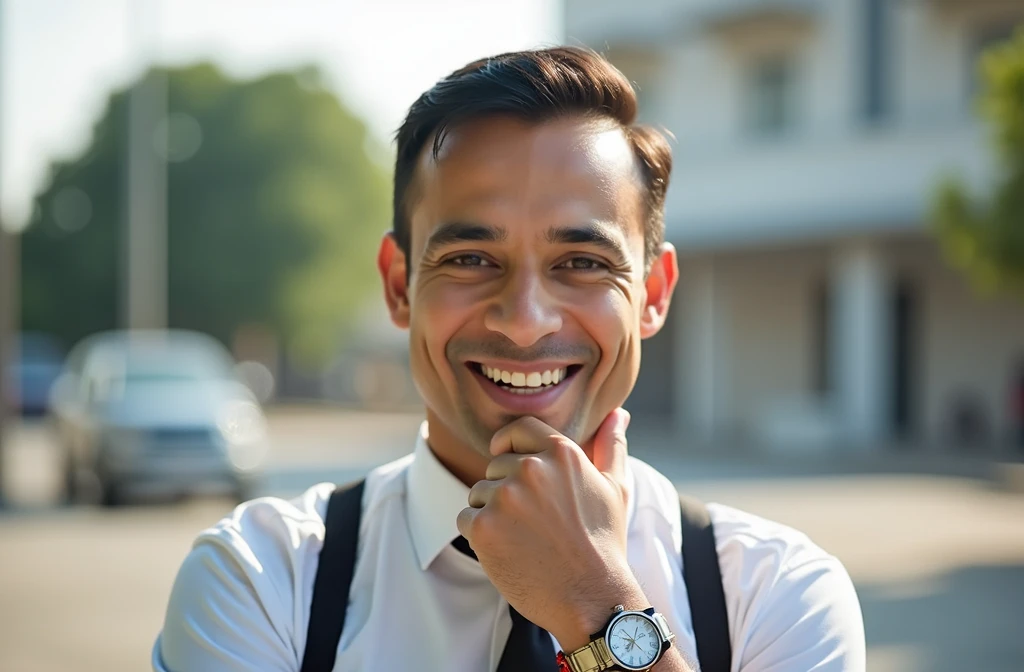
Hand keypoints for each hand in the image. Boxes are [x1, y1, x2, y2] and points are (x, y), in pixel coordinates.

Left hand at [456, 409, 645, 649]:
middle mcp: (531, 468)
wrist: (592, 598)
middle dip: (507, 490)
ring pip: (479, 493)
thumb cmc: (604, 544)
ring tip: (526, 539)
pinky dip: (480, 536)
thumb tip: (618, 413)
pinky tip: (510, 552)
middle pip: (496, 466)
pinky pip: (466, 518)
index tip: (509, 460)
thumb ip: (611, 445)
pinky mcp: (483, 526)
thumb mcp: (614, 488)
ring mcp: (505, 496)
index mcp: (561, 452)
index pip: (518, 429)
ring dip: (492, 514)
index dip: (509, 444)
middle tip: (536, 524)